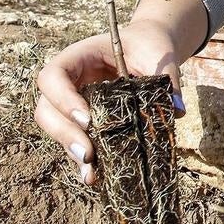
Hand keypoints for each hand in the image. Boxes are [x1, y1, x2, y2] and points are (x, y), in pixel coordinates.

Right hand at [34, 19, 182, 184]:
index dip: (62, 99)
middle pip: (46, 109)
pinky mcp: (84, 122)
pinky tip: (95, 176)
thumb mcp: (158, 55)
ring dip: (71, 152)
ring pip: (56, 130)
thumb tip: (176, 110)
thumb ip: (167, 77)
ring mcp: (72, 103)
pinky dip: (82, 160)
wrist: (148, 49)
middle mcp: (68, 82)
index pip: (52, 76)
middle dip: (64, 134)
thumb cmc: (148, 47)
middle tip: (88, 154)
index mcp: (78, 58)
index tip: (87, 119)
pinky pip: (74, 142)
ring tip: (91, 173)